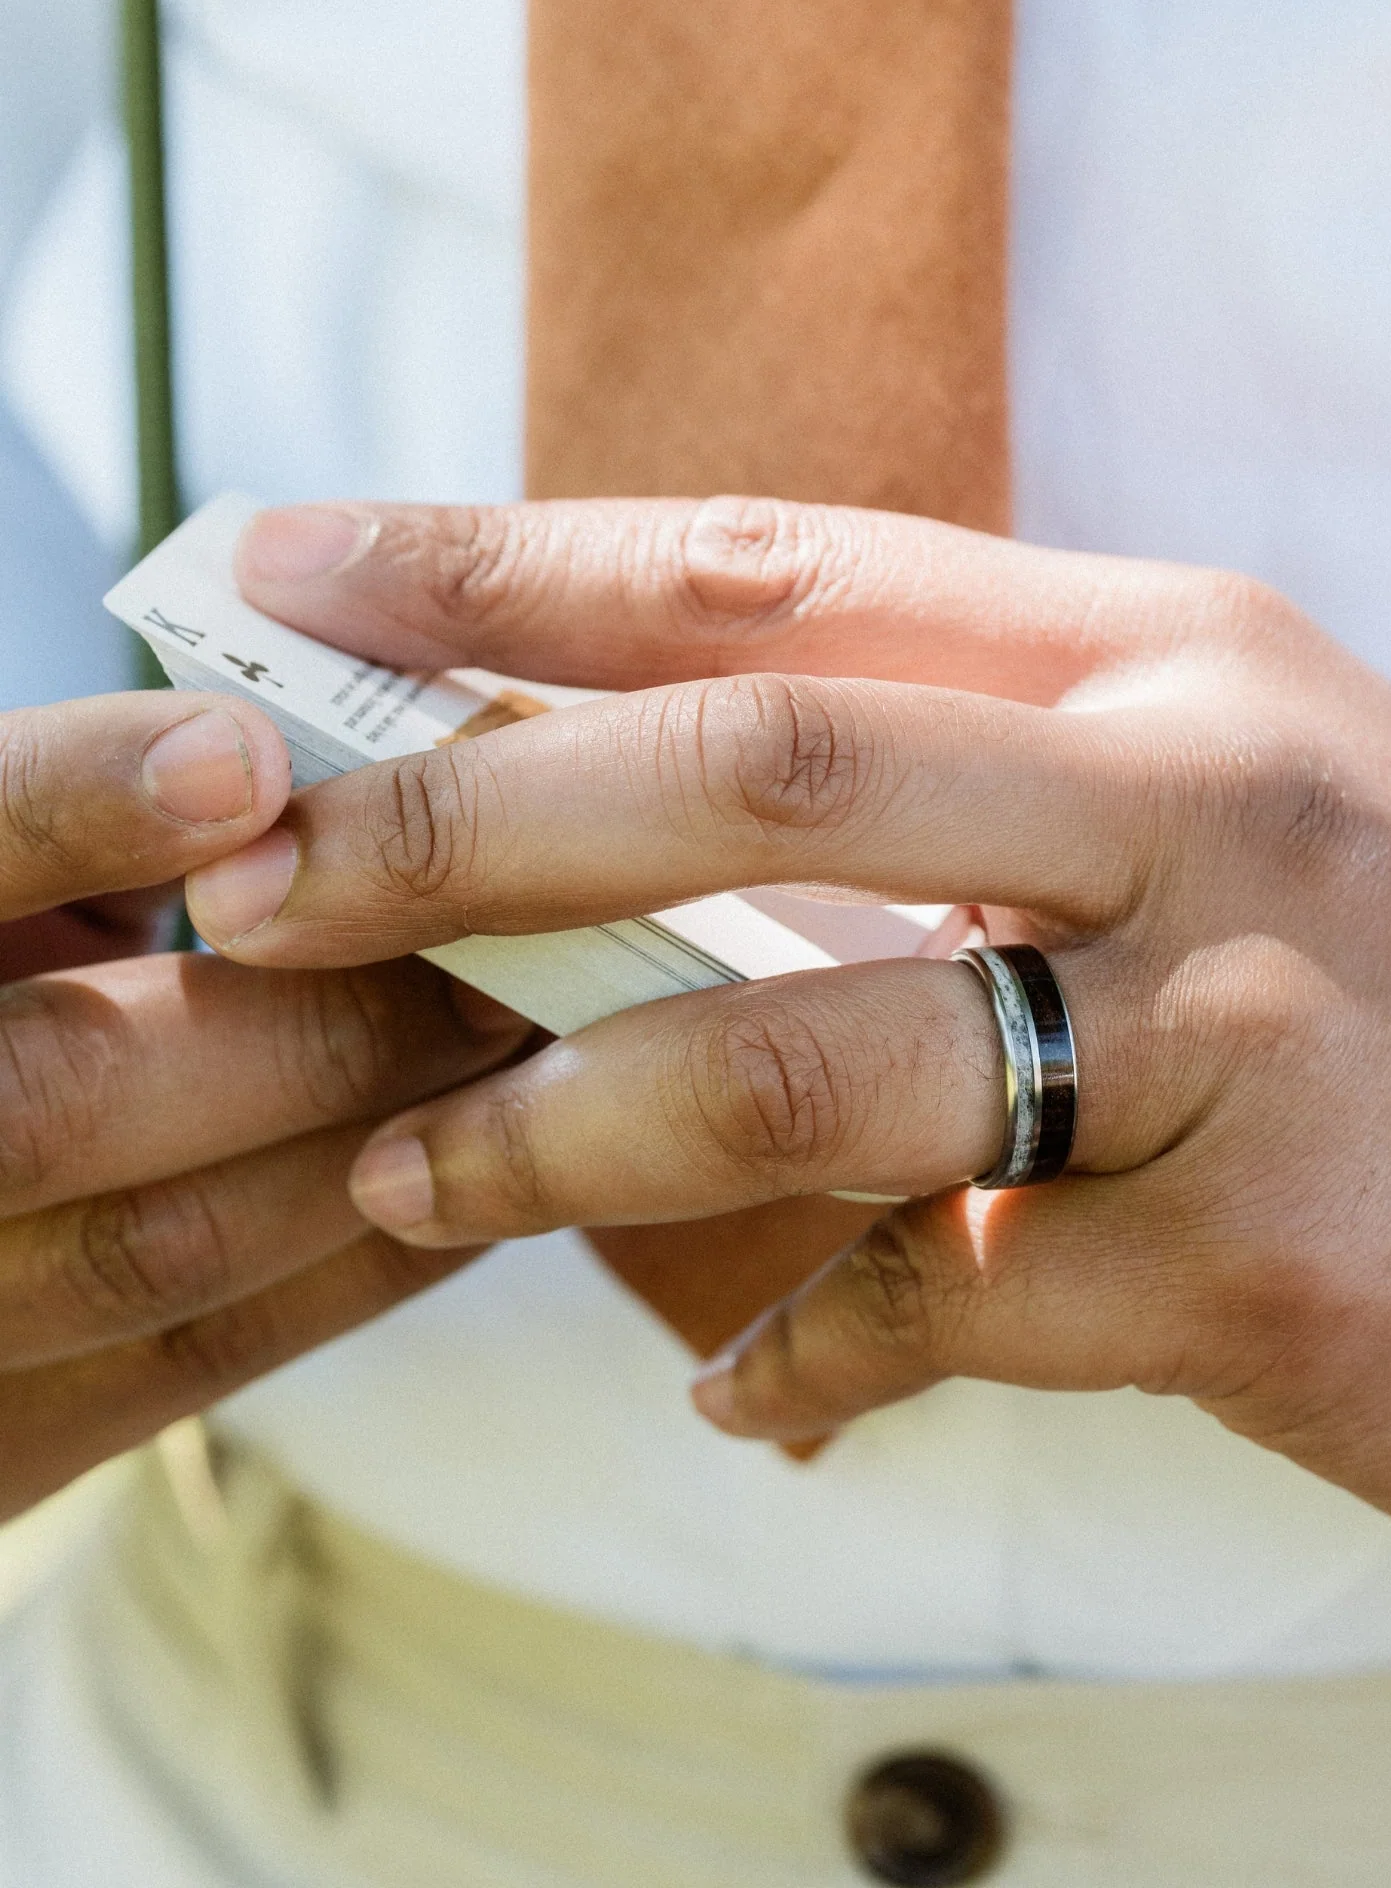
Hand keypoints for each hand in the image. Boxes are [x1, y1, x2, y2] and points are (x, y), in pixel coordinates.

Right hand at [0, 691, 530, 1520]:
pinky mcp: (2, 1449)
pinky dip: (376, 1246)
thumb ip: (61, 840)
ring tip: (522, 1032)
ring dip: (377, 1132)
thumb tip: (268, 774)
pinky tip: (490, 1151)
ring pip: (158, 1248)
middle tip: (499, 934)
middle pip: (46, 1106)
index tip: (246, 757)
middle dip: (306, 1019)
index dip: (67, 808)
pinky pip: (212, 1348)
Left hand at [186, 496, 1390, 1589]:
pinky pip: (955, 1303)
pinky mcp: (1278, 1256)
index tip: (304, 572)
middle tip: (260, 881)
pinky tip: (754, 1400)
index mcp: (1178, 667)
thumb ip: (1009, 820)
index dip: (518, 564)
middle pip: (751, 755)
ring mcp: (1247, 1025)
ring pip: (815, 1034)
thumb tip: (726, 876)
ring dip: (575, 1123)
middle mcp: (1202, 796)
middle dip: (459, 813)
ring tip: (418, 1175)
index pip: (784, 573)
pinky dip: (813, 1351)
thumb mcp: (1256, 831)